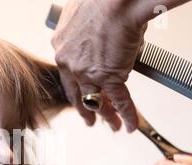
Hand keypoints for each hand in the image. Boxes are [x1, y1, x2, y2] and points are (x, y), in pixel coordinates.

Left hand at [51, 0, 146, 131]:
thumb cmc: (103, 0)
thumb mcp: (82, 18)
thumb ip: (84, 34)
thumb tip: (97, 38)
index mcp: (62, 47)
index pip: (67, 76)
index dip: (76, 89)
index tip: (80, 97)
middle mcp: (70, 63)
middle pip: (77, 93)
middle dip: (85, 110)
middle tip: (90, 120)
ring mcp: (88, 72)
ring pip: (96, 100)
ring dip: (107, 116)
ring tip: (113, 126)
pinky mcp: (109, 76)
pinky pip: (119, 100)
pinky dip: (127, 115)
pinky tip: (129, 125)